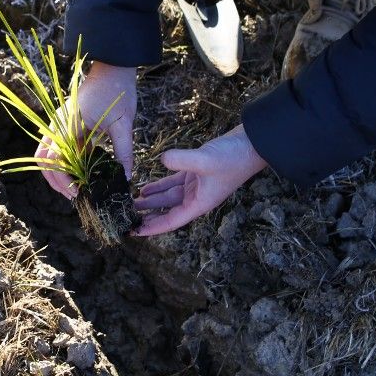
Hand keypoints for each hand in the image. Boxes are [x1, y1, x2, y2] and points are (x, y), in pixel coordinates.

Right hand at [35, 61, 136, 199]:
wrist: (113, 68)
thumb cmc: (118, 91)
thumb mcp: (124, 123)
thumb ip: (124, 152)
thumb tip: (126, 178)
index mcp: (68, 124)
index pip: (54, 159)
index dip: (63, 180)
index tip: (79, 193)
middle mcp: (58, 125)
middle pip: (43, 160)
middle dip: (55, 181)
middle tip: (75, 197)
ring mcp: (60, 125)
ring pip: (48, 156)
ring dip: (58, 174)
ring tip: (77, 189)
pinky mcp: (67, 126)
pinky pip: (60, 150)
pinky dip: (66, 164)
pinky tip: (83, 174)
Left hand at [133, 124, 267, 235]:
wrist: (251, 144)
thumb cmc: (233, 157)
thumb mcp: (206, 160)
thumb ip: (182, 160)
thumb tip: (162, 159)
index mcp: (199, 203)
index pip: (170, 221)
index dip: (151, 228)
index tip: (133, 232)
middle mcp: (196, 197)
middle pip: (166, 211)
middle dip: (146, 215)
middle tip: (124, 216)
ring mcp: (196, 185)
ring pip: (167, 197)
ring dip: (150, 201)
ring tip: (129, 202)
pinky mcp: (195, 171)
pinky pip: (172, 183)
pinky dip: (158, 186)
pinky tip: (144, 187)